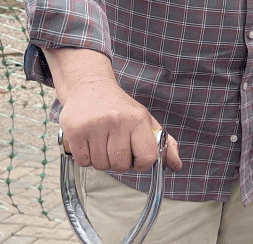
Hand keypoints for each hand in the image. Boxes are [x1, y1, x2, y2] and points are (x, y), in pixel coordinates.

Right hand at [58, 79, 182, 171]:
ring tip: (101, 141)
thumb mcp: (145, 121)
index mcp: (138, 119)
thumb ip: (162, 143)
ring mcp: (95, 126)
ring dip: (101, 160)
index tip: (135, 155)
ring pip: (101, 165)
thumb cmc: (121, 109)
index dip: (141, 163)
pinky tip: (89, 142)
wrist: (90, 88)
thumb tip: (177, 165)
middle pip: (121, 165)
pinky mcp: (75, 131)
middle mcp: (117, 121)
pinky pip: (84, 162)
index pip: (147, 157)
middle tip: (115, 145)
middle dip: (119, 161)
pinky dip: (86, 158)